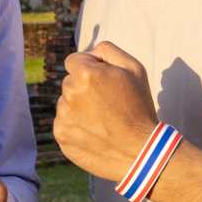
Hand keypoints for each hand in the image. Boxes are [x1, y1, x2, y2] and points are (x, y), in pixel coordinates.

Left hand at [54, 42, 159, 182]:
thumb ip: (108, 50)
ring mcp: (63, 115)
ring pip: (66, 103)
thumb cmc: (140, 108)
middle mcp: (69, 92)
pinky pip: (64, 122)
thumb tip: (90, 52)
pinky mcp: (61, 135)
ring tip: (103, 120)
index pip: (74, 60)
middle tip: (107, 103)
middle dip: (84, 88)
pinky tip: (95, 132)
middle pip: (70, 82)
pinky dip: (76, 126)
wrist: (140, 151)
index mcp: (86, 73)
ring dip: (79, 107)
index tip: (103, 82)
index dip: (89, 69)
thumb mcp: (134, 69)